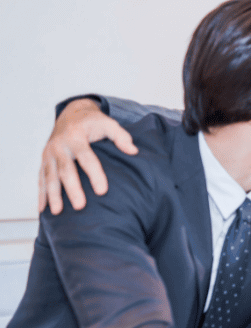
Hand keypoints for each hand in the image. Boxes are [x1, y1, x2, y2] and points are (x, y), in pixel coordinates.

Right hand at [39, 98, 137, 214]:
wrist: (71, 115)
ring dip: (53, 195)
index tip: (102, 191)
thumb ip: (121, 136)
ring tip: (58, 212)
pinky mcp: (44, 161)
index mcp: (76, 136)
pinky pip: (41, 179)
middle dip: (72, 188)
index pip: (86, 157)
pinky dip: (41, 194)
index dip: (94, 174)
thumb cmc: (93, 123)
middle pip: (66, 170)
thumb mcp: (107, 123)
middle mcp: (59, 146)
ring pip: (50, 176)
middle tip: (80, 206)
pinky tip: (43, 209)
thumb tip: (133, 151)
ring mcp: (49, 154)